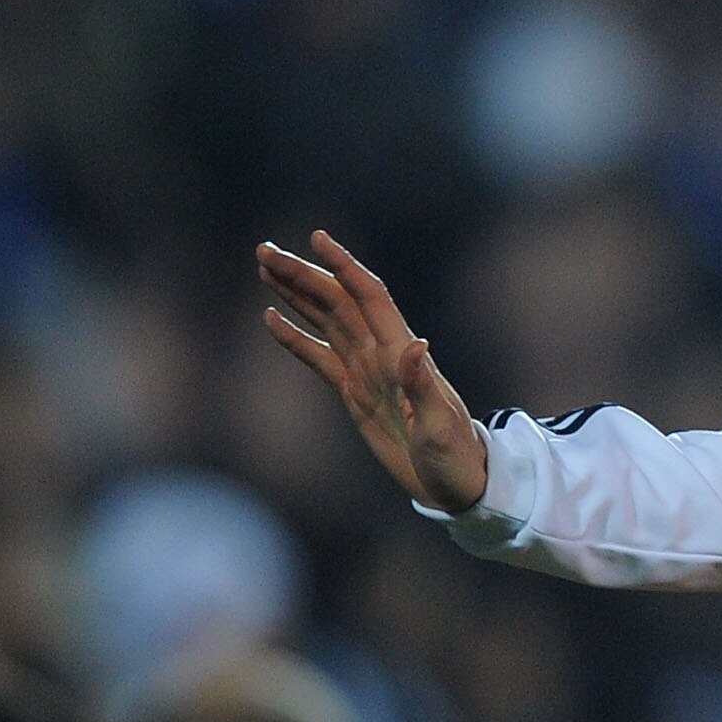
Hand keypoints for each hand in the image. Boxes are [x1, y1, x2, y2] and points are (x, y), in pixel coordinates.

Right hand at [259, 229, 489, 512]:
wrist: (458, 483)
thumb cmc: (455, 456)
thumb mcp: (439, 425)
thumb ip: (423, 387)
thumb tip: (416, 346)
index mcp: (401, 354)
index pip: (368, 297)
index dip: (343, 266)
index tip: (316, 238)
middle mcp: (382, 355)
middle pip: (337, 301)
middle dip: (302, 273)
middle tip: (264, 250)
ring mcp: (367, 372)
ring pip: (326, 321)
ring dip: (296, 294)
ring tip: (264, 268)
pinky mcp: (356, 394)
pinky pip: (319, 358)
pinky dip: (295, 338)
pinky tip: (271, 318)